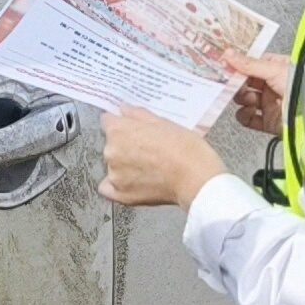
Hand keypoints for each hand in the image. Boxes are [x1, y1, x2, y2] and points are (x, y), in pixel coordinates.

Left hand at [101, 105, 229, 212]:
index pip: (107, 121)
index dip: (122, 124)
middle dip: (125, 145)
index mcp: (119, 130)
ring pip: (112, 165)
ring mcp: (114, 175)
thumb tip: (123, 109)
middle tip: (148, 150)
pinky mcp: (121, 195)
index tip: (132, 129)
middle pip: (111, 144)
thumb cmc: (185, 148)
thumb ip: (138, 114)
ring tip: (148, 169)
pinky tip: (133, 183)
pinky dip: (117, 186)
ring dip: (124, 165)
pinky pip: (108, 188)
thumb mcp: (164, 122)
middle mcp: (111, 151)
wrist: (196, 179)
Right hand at [223, 50, 288, 138]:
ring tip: (249, 99)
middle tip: (233, 84)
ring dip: (243, 100)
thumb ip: (249, 64)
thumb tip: (229, 54)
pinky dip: (245, 116)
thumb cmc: (301, 85)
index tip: (228, 67)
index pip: (252, 66)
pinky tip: (250, 111)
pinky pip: (249, 120)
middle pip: (246, 84)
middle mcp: (273, 86)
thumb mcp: (273, 69)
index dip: (239, 67)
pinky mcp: (269, 122)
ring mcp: (271, 104)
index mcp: (277, 69)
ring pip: (245, 101)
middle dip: (238, 85)